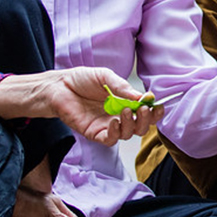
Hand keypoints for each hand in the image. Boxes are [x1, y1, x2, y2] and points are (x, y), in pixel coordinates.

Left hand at [37, 68, 163, 145]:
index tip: (158, 106)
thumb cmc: (81, 80)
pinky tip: (114, 122)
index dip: (153, 112)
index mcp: (124, 102)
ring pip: (127, 134)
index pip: (144, 111)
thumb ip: (123, 87)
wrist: (58, 86)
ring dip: (131, 125)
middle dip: (145, 120)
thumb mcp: (106, 77)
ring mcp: (107, 126)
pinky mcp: (94, 133)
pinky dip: (116, 133)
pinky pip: (110, 140)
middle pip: (139, 127)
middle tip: (143, 109)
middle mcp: (118, 116)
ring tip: (125, 111)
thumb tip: (143, 96)